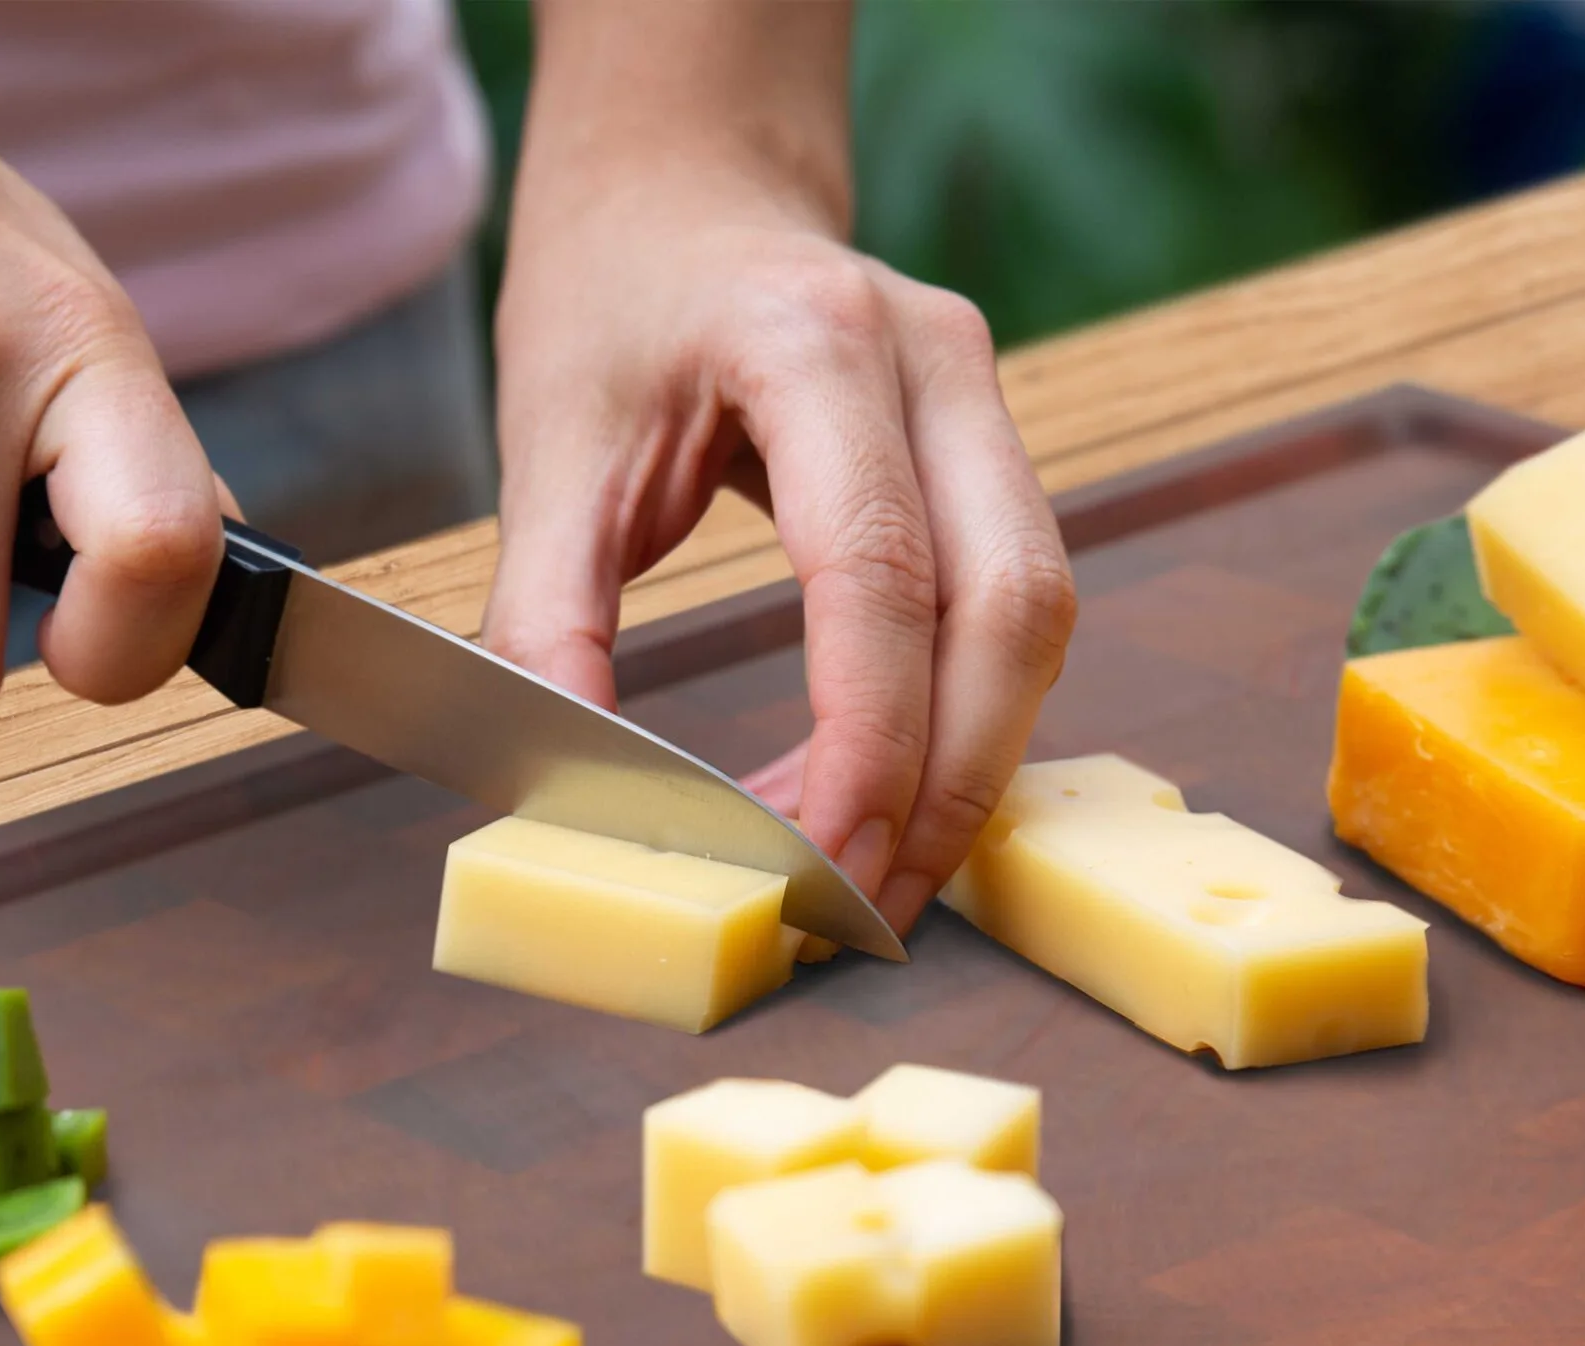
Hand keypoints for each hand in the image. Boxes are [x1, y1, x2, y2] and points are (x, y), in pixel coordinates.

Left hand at [480, 18, 1074, 934]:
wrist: (683, 192)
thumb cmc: (612, 303)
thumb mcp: (551, 450)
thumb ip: (546, 619)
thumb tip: (566, 790)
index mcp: (816, 346)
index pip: (880, 576)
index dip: (866, 744)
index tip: (818, 865)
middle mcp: (935, 363)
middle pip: (1009, 611)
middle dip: (947, 788)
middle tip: (858, 914)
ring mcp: (984, 399)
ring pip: (1038, 620)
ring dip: (969, 767)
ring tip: (871, 879)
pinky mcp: (991, 450)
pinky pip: (1014, 606)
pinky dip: (964, 717)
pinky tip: (889, 795)